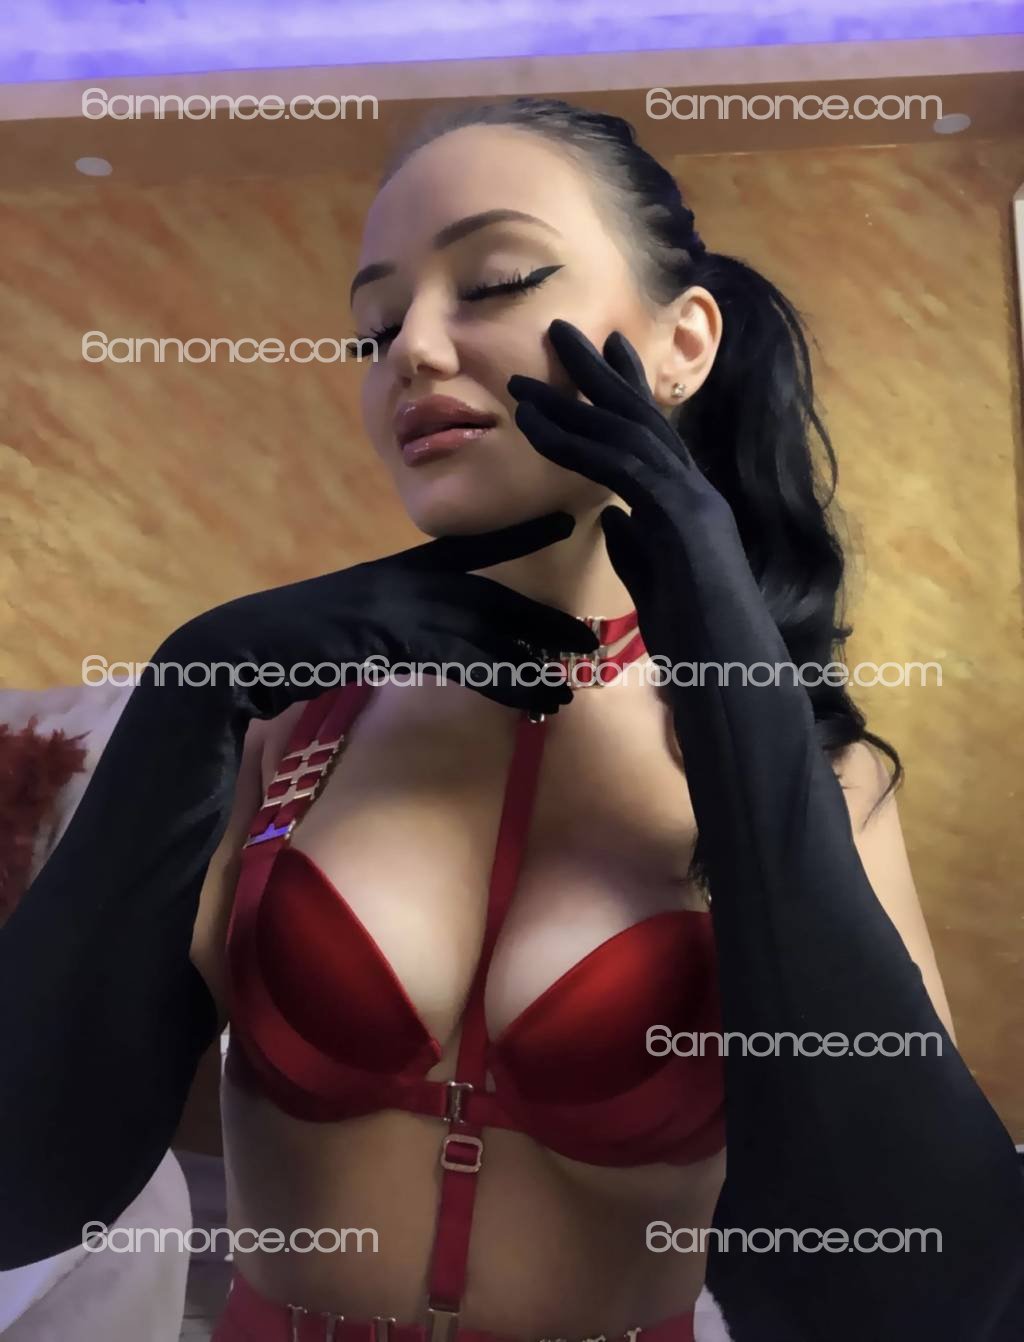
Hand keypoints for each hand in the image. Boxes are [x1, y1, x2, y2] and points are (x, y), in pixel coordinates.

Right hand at [165, 510, 598, 718]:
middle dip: (542, 622)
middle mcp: (403, 582)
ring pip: (484, 634)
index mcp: (395, 572)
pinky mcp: (389, 639)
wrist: (235, 654)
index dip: (517, 534)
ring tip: (571, 688)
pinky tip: (529, 702)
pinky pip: (460, 661)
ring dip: (531, 664)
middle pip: (491, 598)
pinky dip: (500, 683)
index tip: (563, 520)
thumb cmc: (290, 645)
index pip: (467, 549)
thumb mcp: (351, 626)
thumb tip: (434, 643)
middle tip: (590, 641)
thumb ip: (396, 626)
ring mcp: (396, 608)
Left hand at [507, 318, 789, 678]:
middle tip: (563, 330)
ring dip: (574, 401)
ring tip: (529, 376)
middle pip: (642, 417)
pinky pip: (621, 468)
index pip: (651, 436)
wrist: (733, 675)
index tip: (597, 357)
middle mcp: (696, 489)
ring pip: (628, 434)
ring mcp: (694, 500)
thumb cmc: (699, 641)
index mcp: (689, 504)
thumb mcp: (655, 585)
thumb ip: (638, 547)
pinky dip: (578, 443)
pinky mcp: (683, 519)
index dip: (622, 392)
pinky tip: (541, 428)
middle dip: (600, 371)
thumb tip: (614, 519)